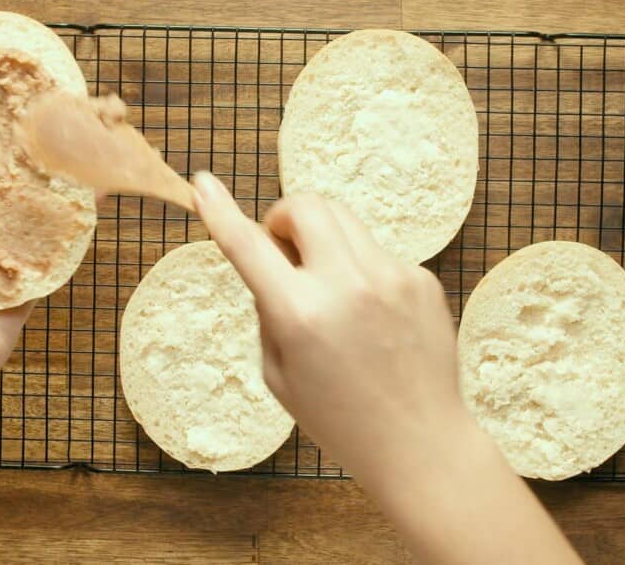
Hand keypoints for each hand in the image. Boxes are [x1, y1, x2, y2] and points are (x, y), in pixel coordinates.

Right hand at [192, 172, 473, 478]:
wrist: (419, 440)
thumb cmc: (340, 417)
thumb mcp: (278, 373)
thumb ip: (269, 308)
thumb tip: (269, 259)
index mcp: (301, 314)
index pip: (248, 245)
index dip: (219, 210)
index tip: (203, 183)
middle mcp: (347, 285)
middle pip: (307, 205)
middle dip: (285, 218)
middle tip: (284, 251)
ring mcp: (391, 277)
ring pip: (346, 220)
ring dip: (324, 240)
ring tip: (331, 292)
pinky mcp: (422, 279)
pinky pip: (377, 253)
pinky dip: (362, 272)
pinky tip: (372, 319)